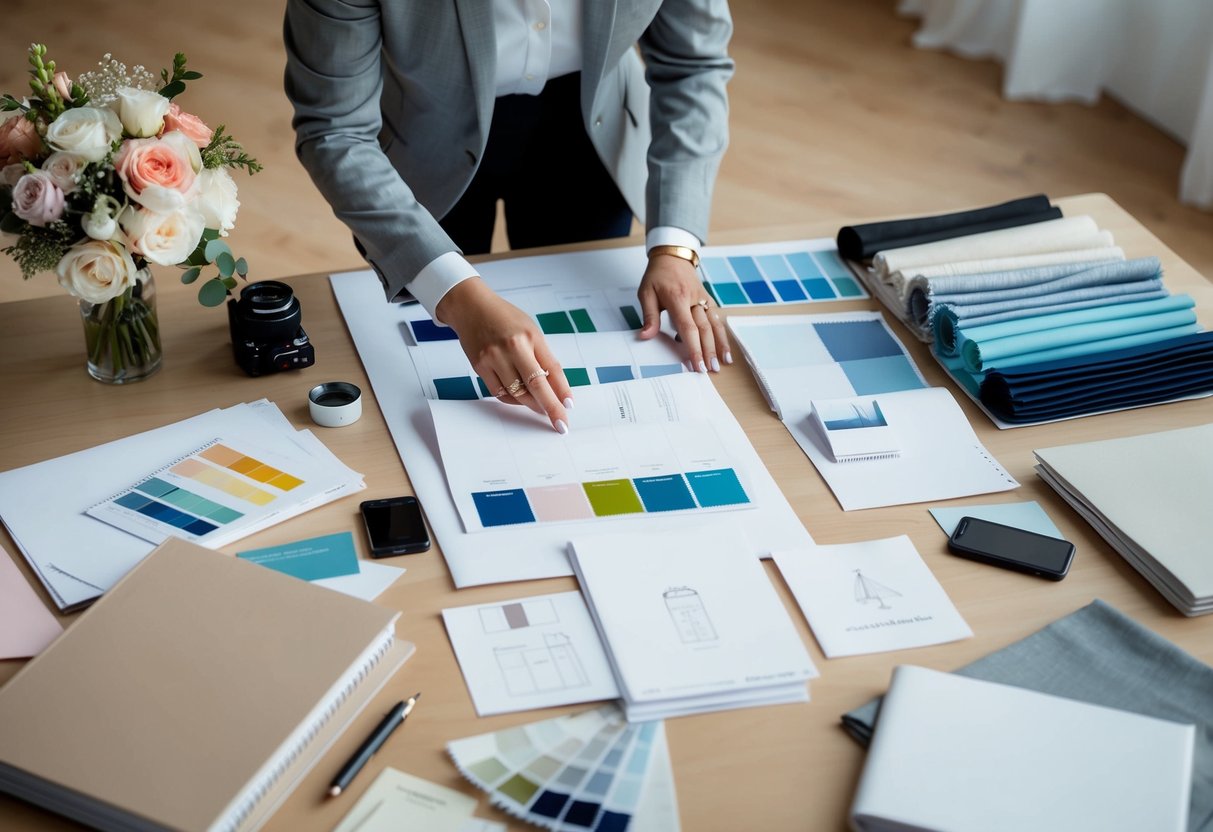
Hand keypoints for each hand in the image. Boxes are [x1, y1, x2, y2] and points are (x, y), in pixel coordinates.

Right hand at [436, 278, 572, 432]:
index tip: (569, 406)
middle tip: (560, 422)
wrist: (470, 307)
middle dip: (551, 407)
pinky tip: (521, 399)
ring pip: (517, 393)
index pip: (552, 368)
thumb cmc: (504, 318)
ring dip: (532, 405)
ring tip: (540, 408)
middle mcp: (512, 347)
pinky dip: (513, 400)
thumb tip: (556, 388)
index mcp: (530, 336)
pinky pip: (500, 392)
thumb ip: (542, 357)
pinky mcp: (479, 367)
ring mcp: (493, 358)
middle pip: (536, 384)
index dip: (562, 390)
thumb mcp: (530, 330)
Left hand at [637, 254, 731, 371]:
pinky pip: (717, 318)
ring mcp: (703, 299)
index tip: (696, 364)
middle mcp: (694, 300)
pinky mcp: (708, 300)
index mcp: (678, 299)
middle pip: (705, 329)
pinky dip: (722, 333)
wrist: (673, 256)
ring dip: (720, 344)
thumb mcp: (646, 293)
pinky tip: (725, 347)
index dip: (693, 348)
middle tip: (710, 370)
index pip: (688, 328)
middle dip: (709, 351)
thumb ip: (649, 316)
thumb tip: (645, 336)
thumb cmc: (657, 276)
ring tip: (723, 362)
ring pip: (715, 324)